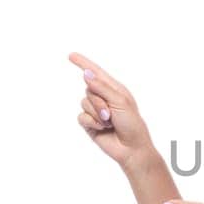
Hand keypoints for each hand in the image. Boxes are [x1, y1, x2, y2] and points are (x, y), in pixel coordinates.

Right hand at [69, 51, 152, 166]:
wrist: (131, 148)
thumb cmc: (132, 123)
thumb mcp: (120, 101)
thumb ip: (102, 87)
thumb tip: (86, 73)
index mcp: (114, 89)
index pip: (96, 72)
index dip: (83, 63)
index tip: (71, 55)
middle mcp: (103, 97)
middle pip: (88, 89)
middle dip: (98, 102)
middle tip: (111, 114)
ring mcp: (95, 110)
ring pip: (83, 103)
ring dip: (97, 114)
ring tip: (110, 122)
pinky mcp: (89, 123)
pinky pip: (81, 116)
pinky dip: (92, 122)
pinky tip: (102, 129)